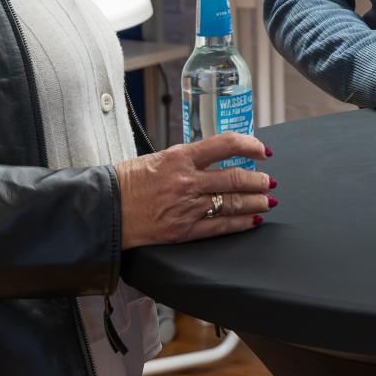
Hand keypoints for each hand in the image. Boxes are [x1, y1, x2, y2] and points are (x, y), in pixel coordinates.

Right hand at [115, 133, 275, 247]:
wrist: (105, 208)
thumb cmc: (127, 181)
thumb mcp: (158, 158)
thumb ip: (188, 159)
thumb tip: (215, 158)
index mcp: (180, 157)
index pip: (225, 144)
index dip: (250, 146)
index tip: (262, 150)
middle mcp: (187, 181)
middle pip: (235, 178)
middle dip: (258, 180)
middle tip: (269, 181)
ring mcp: (186, 207)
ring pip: (232, 202)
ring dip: (255, 201)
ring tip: (267, 200)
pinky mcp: (184, 230)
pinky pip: (220, 226)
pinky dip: (241, 223)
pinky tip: (252, 220)